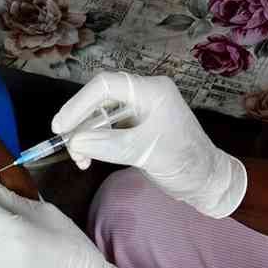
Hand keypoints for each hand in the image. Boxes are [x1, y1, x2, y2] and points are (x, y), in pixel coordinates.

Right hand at [52, 71, 246, 217]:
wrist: (206, 181)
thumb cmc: (185, 162)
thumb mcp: (145, 152)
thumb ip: (108, 145)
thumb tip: (75, 141)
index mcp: (151, 91)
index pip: (105, 86)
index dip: (79, 104)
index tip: (61, 127)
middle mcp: (143, 95)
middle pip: (99, 98)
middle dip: (79, 121)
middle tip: (65, 144)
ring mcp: (139, 111)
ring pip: (99, 115)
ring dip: (84, 136)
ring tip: (79, 159)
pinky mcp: (135, 127)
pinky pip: (106, 129)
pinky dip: (93, 143)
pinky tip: (88, 159)